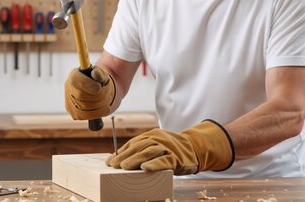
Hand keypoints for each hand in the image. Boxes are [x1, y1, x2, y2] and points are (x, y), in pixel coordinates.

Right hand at [64, 65, 115, 119]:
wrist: (96, 90)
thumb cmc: (98, 80)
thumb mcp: (101, 73)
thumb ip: (99, 73)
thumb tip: (95, 74)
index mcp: (74, 76)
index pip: (77, 81)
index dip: (91, 85)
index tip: (100, 86)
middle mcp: (68, 89)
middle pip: (81, 96)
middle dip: (98, 96)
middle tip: (107, 93)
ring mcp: (70, 103)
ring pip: (85, 108)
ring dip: (101, 104)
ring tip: (107, 99)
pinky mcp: (75, 114)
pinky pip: (87, 116)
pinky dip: (99, 112)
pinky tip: (105, 107)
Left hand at [106, 120, 233, 174]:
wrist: (195, 147)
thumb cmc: (171, 149)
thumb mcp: (156, 144)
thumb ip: (143, 149)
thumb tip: (121, 158)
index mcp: (151, 135)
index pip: (133, 143)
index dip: (120, 152)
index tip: (110, 161)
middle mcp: (158, 139)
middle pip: (138, 147)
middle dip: (124, 157)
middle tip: (112, 165)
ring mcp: (167, 148)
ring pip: (149, 152)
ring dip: (135, 159)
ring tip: (123, 167)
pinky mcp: (176, 158)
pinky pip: (164, 161)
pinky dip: (154, 164)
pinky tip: (145, 168)